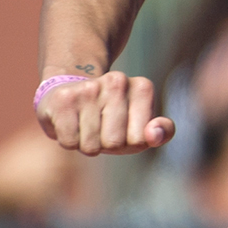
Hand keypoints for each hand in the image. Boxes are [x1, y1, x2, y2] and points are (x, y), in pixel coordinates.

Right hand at [35, 71, 173, 155]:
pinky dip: (68, 141)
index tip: (121, 128)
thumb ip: (162, 132)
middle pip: (114, 143)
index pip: (139, 140)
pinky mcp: (64, 98)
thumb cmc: (110, 119)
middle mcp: (118, 81)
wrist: (69, 95)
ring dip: (85, 143)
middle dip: (105, 145)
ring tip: (84, 124)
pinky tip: (69, 122)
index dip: (127, 143)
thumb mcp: (141, 127)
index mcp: (143, 87)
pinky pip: (70, 142)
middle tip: (99, 127)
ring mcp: (90, 88)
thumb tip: (154, 135)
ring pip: (91, 146)